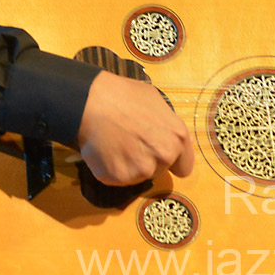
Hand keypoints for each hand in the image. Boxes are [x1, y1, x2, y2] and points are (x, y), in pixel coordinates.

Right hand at [76, 71, 194, 185]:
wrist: (91, 102)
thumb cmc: (124, 96)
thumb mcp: (156, 102)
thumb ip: (170, 125)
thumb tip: (180, 139)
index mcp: (178, 137)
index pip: (184, 167)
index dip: (173, 162)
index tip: (160, 157)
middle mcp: (165, 156)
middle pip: (160, 170)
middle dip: (149, 161)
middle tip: (131, 143)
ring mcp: (142, 169)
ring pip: (139, 176)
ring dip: (130, 166)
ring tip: (116, 144)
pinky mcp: (119, 178)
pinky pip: (117, 179)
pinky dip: (111, 169)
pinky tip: (105, 151)